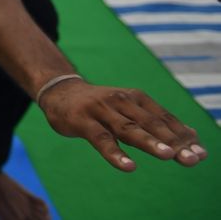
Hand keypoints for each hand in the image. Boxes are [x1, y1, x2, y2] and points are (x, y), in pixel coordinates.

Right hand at [38, 80, 206, 170]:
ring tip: (168, 154)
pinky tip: (128, 166)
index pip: (164, 118)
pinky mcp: (82, 121)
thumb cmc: (100, 106)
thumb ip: (156, 122)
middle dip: (172, 141)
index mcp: (135, 98)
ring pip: (128, 128)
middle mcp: (120, 100)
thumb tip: (192, 136)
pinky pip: (100, 139)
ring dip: (149, 141)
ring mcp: (100, 110)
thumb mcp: (129, 109)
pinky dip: (115, 154)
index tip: (200, 154)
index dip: (182, 136)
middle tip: (192, 158)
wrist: (59, 92)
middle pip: (150, 123)